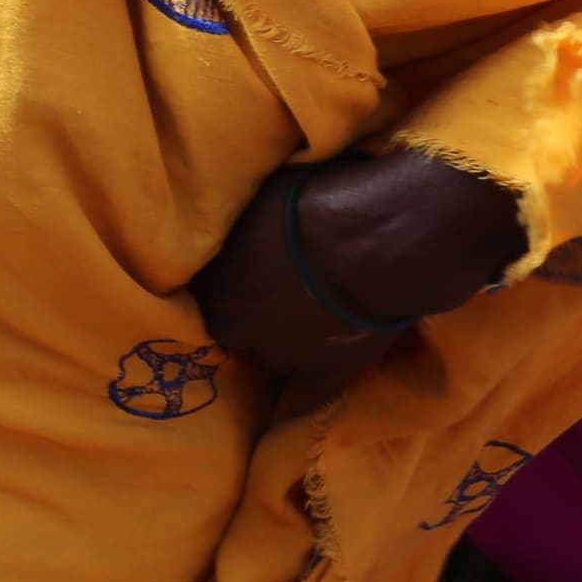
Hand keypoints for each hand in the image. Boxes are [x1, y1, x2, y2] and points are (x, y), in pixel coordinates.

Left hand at [193, 145, 526, 376]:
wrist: (373, 243)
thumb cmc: (308, 209)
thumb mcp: (251, 207)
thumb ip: (236, 234)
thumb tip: (234, 232)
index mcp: (214, 293)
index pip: (209, 298)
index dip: (231, 285)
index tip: (250, 271)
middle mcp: (242, 333)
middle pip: (241, 331)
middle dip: (257, 315)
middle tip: (287, 290)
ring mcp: (287, 359)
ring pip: (280, 356)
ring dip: (292, 338)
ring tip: (319, 312)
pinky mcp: (332, 374)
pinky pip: (321, 374)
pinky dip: (328, 358)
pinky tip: (342, 335)